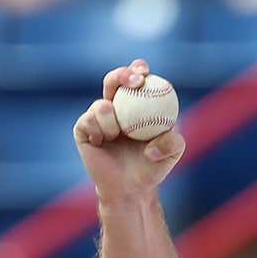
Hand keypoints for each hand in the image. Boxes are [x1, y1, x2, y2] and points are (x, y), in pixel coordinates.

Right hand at [73, 59, 185, 203]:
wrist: (131, 188)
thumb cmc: (153, 167)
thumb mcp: (172, 153)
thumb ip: (174, 140)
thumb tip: (161, 133)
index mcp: (137, 106)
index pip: (135, 79)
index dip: (137, 69)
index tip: (144, 71)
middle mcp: (116, 107)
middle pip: (114, 80)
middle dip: (121, 75)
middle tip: (134, 82)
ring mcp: (97, 118)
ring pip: (101, 105)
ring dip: (113, 120)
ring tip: (119, 135)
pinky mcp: (82, 129)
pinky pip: (88, 120)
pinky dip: (99, 129)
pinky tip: (104, 140)